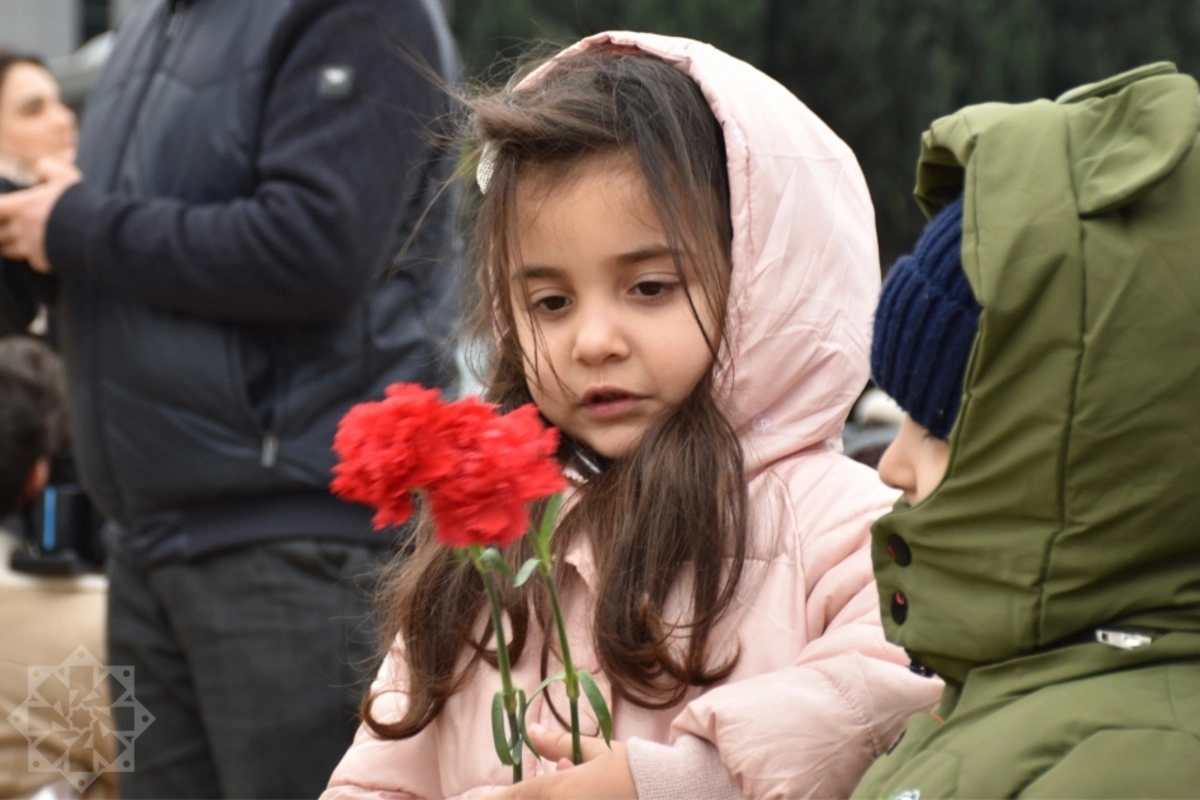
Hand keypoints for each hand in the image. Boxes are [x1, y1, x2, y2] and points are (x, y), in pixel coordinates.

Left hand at [0, 157, 80, 272]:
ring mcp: (30, 248)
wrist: (100, 234)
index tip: (3, 206)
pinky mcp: (43, 262)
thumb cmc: (80, 203)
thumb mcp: (65, 176)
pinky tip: (43, 251)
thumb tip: (37, 174)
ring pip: (8, 250)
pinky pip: (31, 261)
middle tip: (8, 225)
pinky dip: (34, 256)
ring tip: (21, 239)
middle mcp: (21, 229)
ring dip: (11, 244)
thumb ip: (46, 168)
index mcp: (21, 207)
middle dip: (1, 229)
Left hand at [486, 723, 635, 798]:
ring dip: (540, 798)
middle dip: (514, 799)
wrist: (673, 792)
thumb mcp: (596, 751)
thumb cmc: (636, 769)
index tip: (475, 799)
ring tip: (566, 788)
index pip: (514, 797)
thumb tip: (530, 731)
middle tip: (510, 793)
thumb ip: (559, 742)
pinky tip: (584, 794)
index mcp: (558, 790)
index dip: (493, 799)